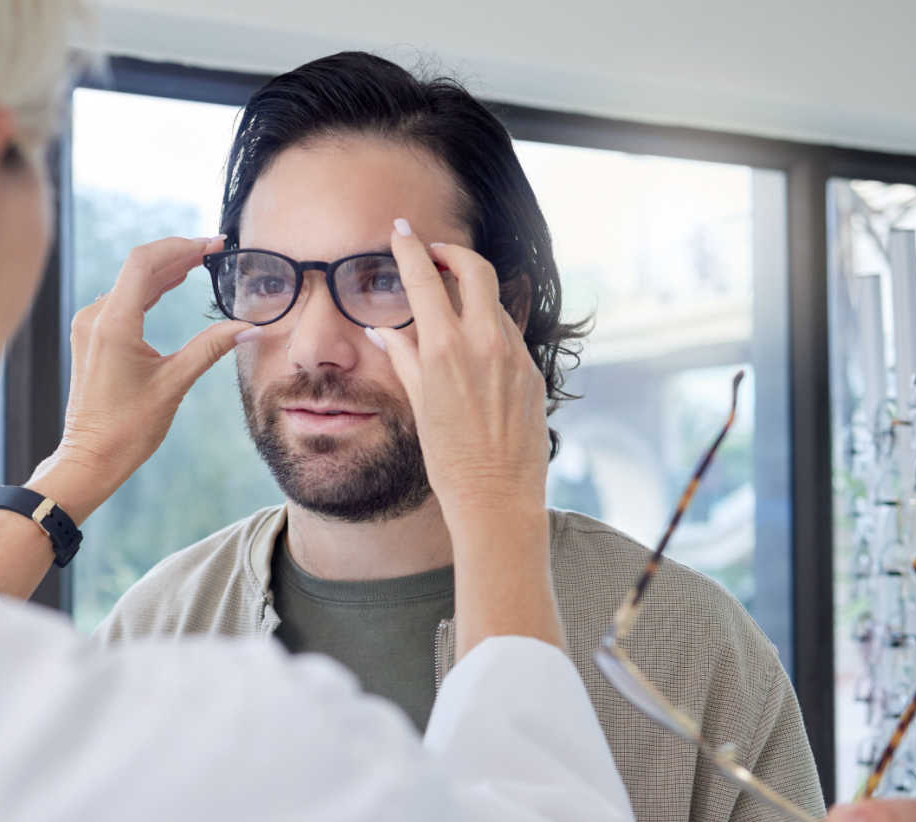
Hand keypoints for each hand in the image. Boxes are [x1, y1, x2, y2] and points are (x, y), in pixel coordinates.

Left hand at [55, 235, 250, 505]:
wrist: (90, 457)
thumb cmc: (128, 428)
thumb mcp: (175, 384)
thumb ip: (211, 348)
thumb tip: (250, 328)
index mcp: (114, 324)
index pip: (145, 263)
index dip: (181, 247)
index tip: (213, 245)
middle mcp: (95, 317)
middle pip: (139, 268)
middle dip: (178, 255)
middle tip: (215, 250)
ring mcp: (90, 326)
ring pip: (131, 283)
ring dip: (165, 271)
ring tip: (200, 262)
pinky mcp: (92, 337)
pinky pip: (122, 300)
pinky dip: (149, 289)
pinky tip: (171, 285)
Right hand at [370, 220, 548, 527]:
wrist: (496, 498)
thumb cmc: (449, 460)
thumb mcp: (418, 404)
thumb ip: (403, 357)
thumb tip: (383, 328)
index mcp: (444, 349)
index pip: (424, 277)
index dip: (409, 247)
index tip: (400, 230)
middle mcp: (483, 343)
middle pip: (474, 268)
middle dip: (453, 252)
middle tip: (435, 253)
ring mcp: (514, 355)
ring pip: (493, 301)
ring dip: (472, 293)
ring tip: (453, 304)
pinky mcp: (532, 371)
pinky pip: (509, 335)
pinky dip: (489, 328)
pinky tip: (476, 349)